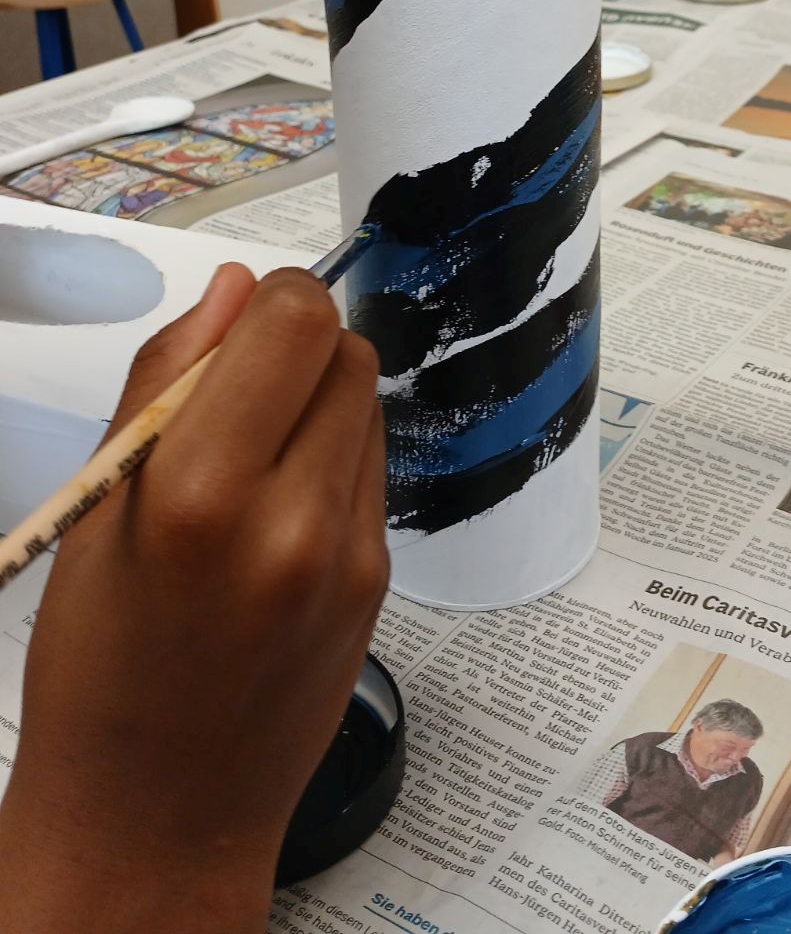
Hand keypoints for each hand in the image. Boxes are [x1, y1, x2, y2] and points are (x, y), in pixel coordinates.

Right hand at [0, 266, 387, 933]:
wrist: (160, 815)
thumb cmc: (99, 664)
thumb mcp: (99, 508)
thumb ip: (167, 378)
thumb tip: (235, 286)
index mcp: (202, 493)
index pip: (297, 322)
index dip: (273, 301)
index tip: (240, 328)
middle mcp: (295, 519)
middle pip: (347, 353)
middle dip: (297, 349)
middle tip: (237, 401)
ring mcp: (352, 554)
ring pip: (368, 405)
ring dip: (319, 403)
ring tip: (251, 465)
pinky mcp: (380, 580)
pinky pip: (373, 469)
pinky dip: (335, 459)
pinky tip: (280, 511)